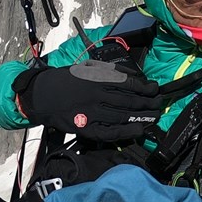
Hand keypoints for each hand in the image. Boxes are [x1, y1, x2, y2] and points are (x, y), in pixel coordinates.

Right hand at [13, 62, 165, 140]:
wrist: (42, 95)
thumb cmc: (67, 80)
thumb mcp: (88, 68)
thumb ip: (110, 72)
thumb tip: (134, 78)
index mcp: (97, 78)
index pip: (129, 84)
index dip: (145, 88)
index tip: (155, 89)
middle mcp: (96, 95)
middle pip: (129, 101)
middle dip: (148, 103)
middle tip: (159, 104)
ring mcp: (91, 113)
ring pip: (122, 116)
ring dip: (142, 117)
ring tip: (154, 117)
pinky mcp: (85, 128)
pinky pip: (109, 132)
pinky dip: (125, 132)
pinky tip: (138, 131)